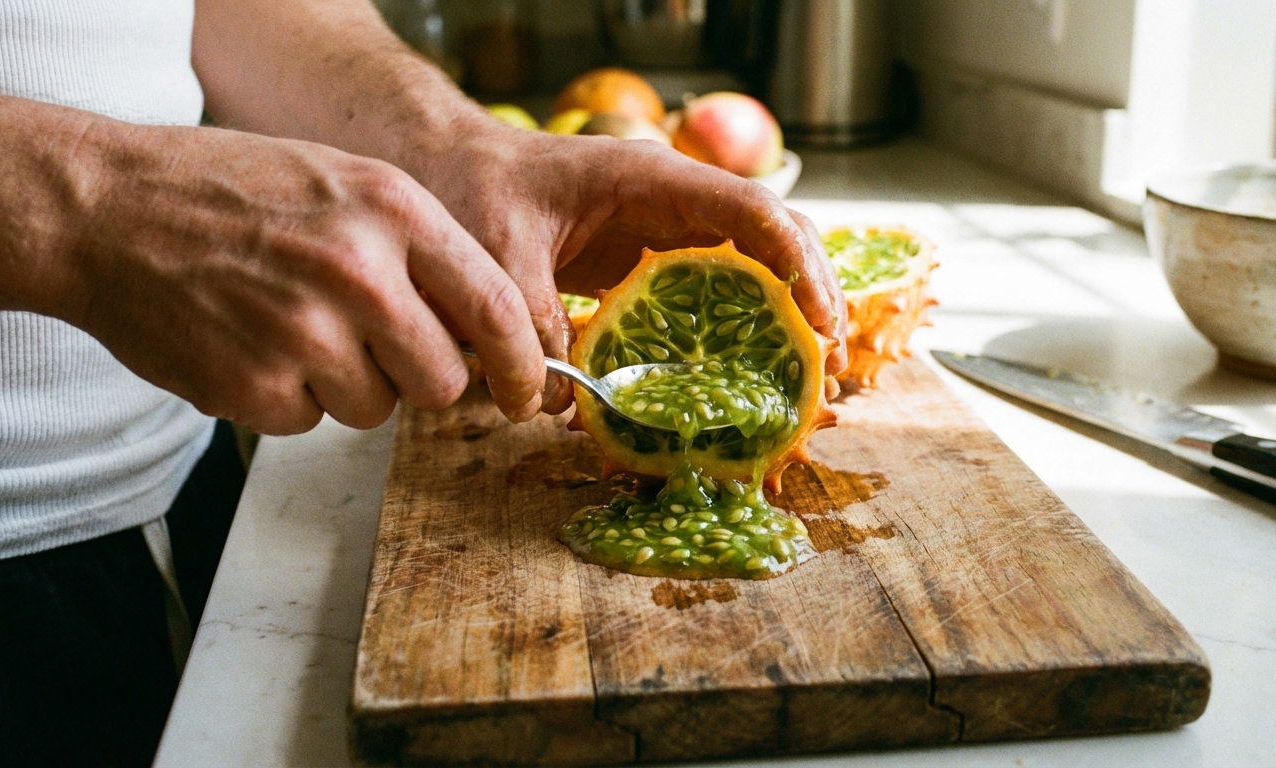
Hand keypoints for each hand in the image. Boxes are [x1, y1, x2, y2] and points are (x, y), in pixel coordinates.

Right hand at [57, 120, 545, 432]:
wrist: (108, 210)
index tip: (527, 391)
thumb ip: (421, 248)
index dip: (523, 366)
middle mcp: (358, 272)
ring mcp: (304, 334)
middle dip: (419, 380)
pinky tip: (251, 343)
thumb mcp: (347, 183)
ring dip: (346, 385)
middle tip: (374, 347)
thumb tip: (487, 326)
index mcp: (393, 212)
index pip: (497, 309)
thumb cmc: (232, 193)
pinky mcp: (255, 387)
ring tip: (291, 326)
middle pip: (443, 381)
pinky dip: (286, 396)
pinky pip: (308, 422)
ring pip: (375, 409)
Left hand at [407, 119, 849, 413]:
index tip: (819, 322)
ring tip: (808, 377)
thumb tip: (558, 402)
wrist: (446, 168)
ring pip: (750, 264)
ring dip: (782, 316)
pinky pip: (709, 291)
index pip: (749, 211)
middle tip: (828, 365)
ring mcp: (664, 230)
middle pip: (771, 237)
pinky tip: (744, 376)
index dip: (795, 264)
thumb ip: (529, 323)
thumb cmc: (471, 188)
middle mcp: (671, 199)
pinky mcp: (647, 262)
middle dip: (810, 294)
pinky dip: (735, 330)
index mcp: (648, 178)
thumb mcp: (497, 254)